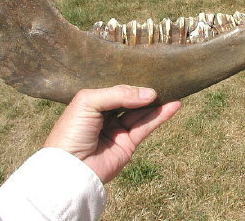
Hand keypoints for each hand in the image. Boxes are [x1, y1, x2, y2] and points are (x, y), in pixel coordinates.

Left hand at [44, 85, 181, 182]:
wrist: (70, 168)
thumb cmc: (72, 131)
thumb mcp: (89, 102)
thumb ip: (118, 94)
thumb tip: (149, 93)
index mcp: (92, 102)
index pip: (116, 89)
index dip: (131, 84)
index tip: (148, 75)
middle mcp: (105, 115)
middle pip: (130, 100)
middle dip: (146, 92)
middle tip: (165, 81)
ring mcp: (117, 130)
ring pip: (141, 113)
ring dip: (157, 103)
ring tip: (174, 91)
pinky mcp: (128, 144)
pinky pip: (146, 127)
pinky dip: (160, 116)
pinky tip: (173, 105)